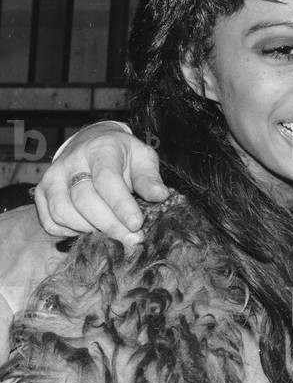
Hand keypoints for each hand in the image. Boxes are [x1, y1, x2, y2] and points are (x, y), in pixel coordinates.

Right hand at [34, 122, 169, 244]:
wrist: (92, 143)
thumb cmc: (122, 154)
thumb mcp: (142, 157)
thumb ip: (150, 178)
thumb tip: (161, 196)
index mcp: (100, 149)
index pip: (107, 180)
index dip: (121, 205)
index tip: (137, 225)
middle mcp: (71, 162)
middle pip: (84, 200)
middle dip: (109, 224)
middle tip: (131, 239)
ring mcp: (52, 177)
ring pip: (63, 213)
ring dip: (89, 230)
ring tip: (113, 234)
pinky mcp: (41, 193)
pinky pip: (50, 222)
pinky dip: (69, 233)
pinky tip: (89, 230)